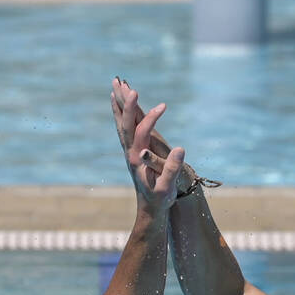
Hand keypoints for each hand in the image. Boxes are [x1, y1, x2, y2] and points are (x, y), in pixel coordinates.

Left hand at [112, 81, 184, 209]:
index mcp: (138, 159)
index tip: (164, 106)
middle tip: (128, 86)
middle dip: (127, 104)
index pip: (142, 132)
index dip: (151, 118)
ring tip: (115, 85)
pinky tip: (119, 106)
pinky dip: (120, 114)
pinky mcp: (131, 152)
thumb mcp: (167, 187)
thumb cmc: (160, 199)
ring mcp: (128, 151)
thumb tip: (180, 149)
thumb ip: (172, 168)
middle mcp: (130, 152)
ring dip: (119, 104)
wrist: (150, 209)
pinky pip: (123, 128)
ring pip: (121, 123)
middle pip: (125, 124)